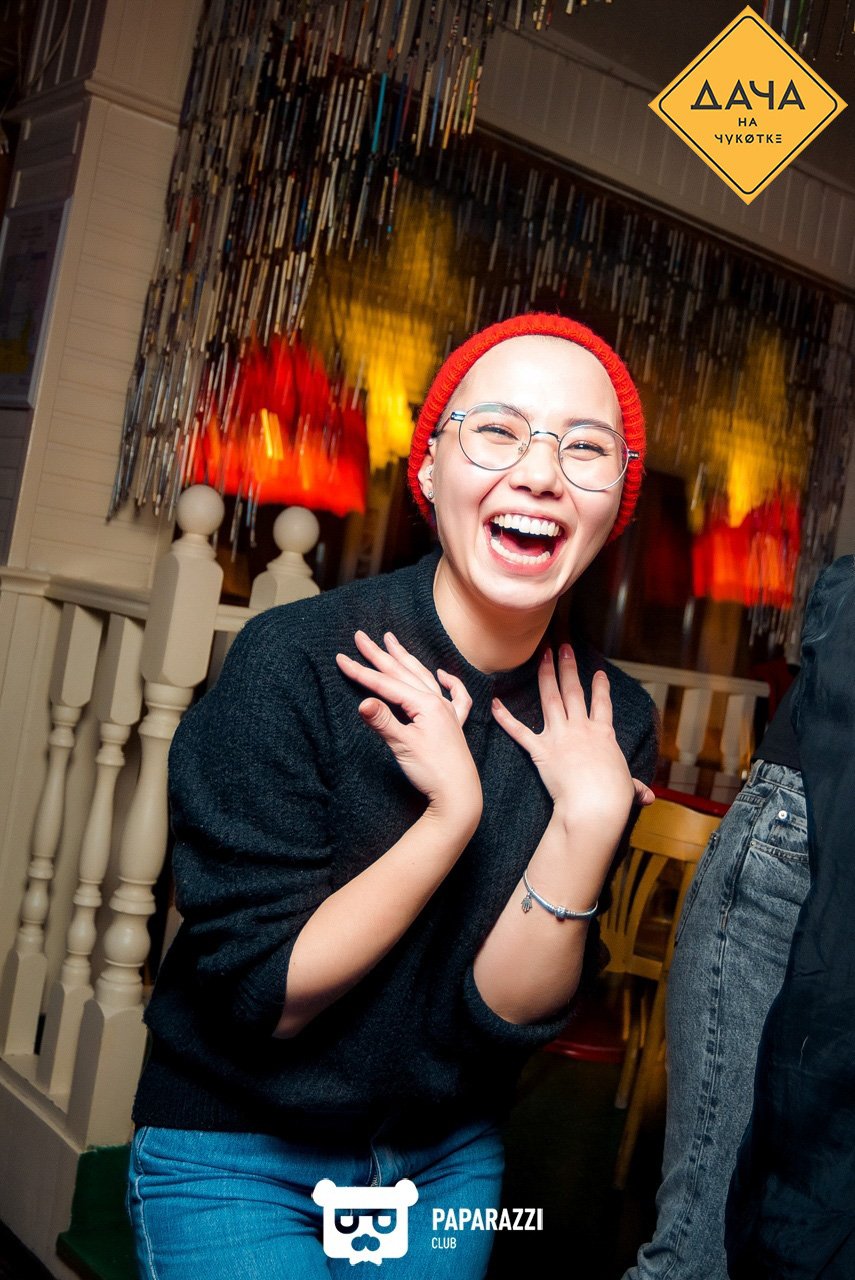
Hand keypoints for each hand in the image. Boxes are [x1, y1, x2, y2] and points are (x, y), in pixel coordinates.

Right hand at [336, 631, 481, 830]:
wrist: (459, 794)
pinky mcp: (453, 725)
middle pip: (403, 673)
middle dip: (380, 654)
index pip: (386, 684)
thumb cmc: (432, 771)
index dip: (361, 672)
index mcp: (425, 704)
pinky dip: (449, 682)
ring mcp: (447, 711)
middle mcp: (437, 702)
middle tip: (361, 637)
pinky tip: (442, 675)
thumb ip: (383, 721)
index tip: (340, 658)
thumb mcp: (402, 746)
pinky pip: (455, 696)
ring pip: (423, 677)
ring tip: (392, 642)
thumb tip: (362, 702)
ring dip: (406, 659)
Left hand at [492, 645, 647, 849]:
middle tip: (564, 648)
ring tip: (543, 655)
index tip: (599, 672)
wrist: (595, 804)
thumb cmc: (614, 798)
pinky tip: (494, 703)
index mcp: (604, 734)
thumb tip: (647, 796)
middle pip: (574, 691)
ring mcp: (560, 736)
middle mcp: (581, 728)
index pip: (602, 705)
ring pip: (551, 698)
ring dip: (546, 675)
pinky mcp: (541, 750)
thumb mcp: (628, 788)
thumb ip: (634, 787)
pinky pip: (519, 731)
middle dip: (568, 668)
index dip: (601, 687)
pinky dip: (505, 717)